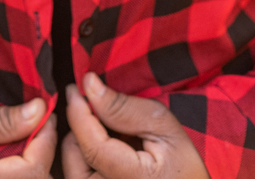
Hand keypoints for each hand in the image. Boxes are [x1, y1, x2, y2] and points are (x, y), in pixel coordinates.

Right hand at [0, 97, 55, 178]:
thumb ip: (1, 119)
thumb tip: (39, 111)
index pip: (34, 171)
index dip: (46, 139)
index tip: (45, 111)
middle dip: (41, 152)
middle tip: (36, 121)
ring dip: (31, 164)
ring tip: (23, 135)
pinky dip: (18, 170)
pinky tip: (9, 153)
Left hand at [63, 74, 208, 178]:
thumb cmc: (182, 164)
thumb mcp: (163, 126)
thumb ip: (124, 108)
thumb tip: (89, 85)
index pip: (90, 145)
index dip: (78, 113)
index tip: (75, 88)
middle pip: (74, 153)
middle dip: (81, 125)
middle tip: (100, 111)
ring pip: (72, 163)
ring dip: (82, 140)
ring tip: (111, 133)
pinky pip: (78, 173)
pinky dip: (86, 154)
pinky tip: (108, 147)